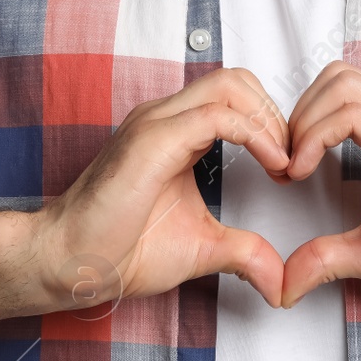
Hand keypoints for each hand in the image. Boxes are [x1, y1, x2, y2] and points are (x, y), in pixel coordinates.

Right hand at [3, 68, 291, 313]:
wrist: (70, 263)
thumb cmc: (120, 250)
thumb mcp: (202, 248)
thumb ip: (243, 253)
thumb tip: (279, 281)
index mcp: (174, 132)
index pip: (235, 96)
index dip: (271, 123)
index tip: (289, 167)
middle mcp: (163, 117)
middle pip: (237, 80)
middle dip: (276, 114)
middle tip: (291, 160)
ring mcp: (156, 124)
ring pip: (230, 86)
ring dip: (269, 120)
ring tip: (283, 162)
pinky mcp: (152, 141)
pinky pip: (216, 116)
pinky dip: (255, 135)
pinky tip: (271, 166)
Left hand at [279, 61, 360, 314]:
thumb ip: (328, 257)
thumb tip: (285, 284)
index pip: (340, 93)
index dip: (302, 122)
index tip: (286, 170)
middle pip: (336, 76)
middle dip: (296, 114)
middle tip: (286, 165)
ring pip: (340, 84)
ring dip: (301, 122)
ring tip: (292, 169)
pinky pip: (353, 116)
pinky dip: (314, 137)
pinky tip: (304, 174)